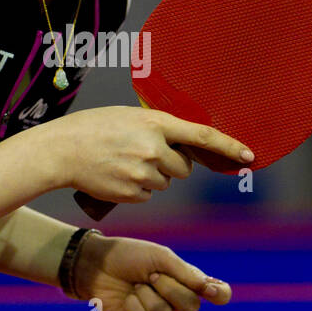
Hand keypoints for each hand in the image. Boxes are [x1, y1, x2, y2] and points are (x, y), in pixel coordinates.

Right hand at [41, 106, 253, 202]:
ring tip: (122, 163)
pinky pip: (148, 195)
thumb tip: (180, 143)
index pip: (203, 135)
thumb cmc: (93, 128)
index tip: (249, 156)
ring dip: (151, 177)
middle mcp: (154, 148)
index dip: (229, 146)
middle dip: (172, 165)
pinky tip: (116, 176)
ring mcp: (144, 172)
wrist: (62, 150)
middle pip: (184, 168)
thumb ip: (156, 127)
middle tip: (144, 155)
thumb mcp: (128, 116)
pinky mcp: (134, 193)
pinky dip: (137, 189)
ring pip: (164, 182)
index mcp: (155, 122)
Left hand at [71, 233, 231, 310]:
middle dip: (170, 288)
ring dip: (148, 295)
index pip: (216, 293)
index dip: (219, 294)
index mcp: (186, 280)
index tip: (210, 290)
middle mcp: (176, 299)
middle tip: (151, 275)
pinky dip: (133, 304)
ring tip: (135, 284)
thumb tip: (209, 288)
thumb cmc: (129, 256)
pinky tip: (126, 297)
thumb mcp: (159, 257)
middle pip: (191, 306)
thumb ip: (185, 273)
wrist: (96, 263)